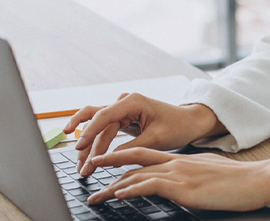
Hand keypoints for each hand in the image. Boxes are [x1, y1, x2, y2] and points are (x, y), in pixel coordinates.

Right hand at [64, 93, 224, 176]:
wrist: (190, 122)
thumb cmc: (178, 126)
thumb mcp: (156, 139)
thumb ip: (130, 148)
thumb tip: (107, 161)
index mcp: (133, 101)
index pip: (103, 116)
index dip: (89, 133)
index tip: (78, 148)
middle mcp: (124, 102)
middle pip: (96, 123)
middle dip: (87, 146)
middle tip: (82, 168)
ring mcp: (122, 109)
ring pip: (96, 127)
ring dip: (88, 147)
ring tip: (82, 168)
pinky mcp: (122, 118)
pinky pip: (103, 130)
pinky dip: (96, 144)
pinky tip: (87, 158)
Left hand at [86, 148, 269, 210]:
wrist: (259, 179)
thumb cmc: (243, 182)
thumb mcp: (215, 174)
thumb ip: (198, 176)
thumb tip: (191, 184)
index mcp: (186, 159)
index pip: (149, 156)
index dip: (127, 158)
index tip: (110, 163)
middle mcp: (179, 162)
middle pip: (136, 159)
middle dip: (111, 163)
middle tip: (91, 168)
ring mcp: (180, 173)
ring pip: (137, 175)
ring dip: (112, 186)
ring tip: (95, 195)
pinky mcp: (184, 186)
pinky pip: (150, 185)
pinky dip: (131, 189)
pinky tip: (118, 195)